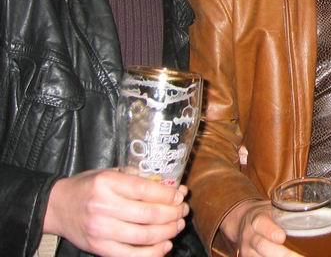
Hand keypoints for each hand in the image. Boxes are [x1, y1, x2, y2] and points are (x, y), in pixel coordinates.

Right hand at [43, 168, 187, 256]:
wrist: (57, 206)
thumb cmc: (89, 186)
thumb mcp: (111, 172)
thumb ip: (138, 178)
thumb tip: (171, 187)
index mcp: (108, 183)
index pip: (146, 190)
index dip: (169, 195)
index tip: (181, 195)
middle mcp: (104, 206)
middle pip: (149, 214)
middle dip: (173, 214)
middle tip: (183, 211)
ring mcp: (100, 230)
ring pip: (144, 236)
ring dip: (167, 232)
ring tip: (178, 226)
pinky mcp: (98, 248)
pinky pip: (131, 255)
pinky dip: (152, 253)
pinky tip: (164, 246)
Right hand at [222, 199, 301, 256]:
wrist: (242, 221)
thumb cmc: (264, 214)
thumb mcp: (273, 208)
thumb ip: (289, 210)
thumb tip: (314, 209)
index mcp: (257, 219)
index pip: (262, 224)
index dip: (271, 231)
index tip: (281, 237)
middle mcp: (250, 236)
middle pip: (262, 245)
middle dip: (280, 253)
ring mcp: (247, 250)